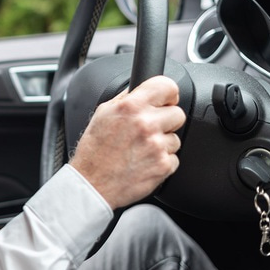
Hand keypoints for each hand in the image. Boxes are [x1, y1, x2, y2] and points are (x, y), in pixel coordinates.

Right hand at [69, 75, 184, 209]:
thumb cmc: (94, 150)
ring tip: (141, 149)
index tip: (166, 100)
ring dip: (163, 143)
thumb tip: (141, 90)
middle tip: (148, 130)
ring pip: (176, 138)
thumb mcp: (103, 113)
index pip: (167, 86)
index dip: (168, 93)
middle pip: (178, 113)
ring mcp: (157, 146)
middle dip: (166, 121)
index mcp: (131, 107)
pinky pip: (174, 158)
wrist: (92, 183)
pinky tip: (144, 162)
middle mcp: (146, 124)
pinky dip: (162, 161)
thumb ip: (125, 98)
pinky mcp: (163, 165)